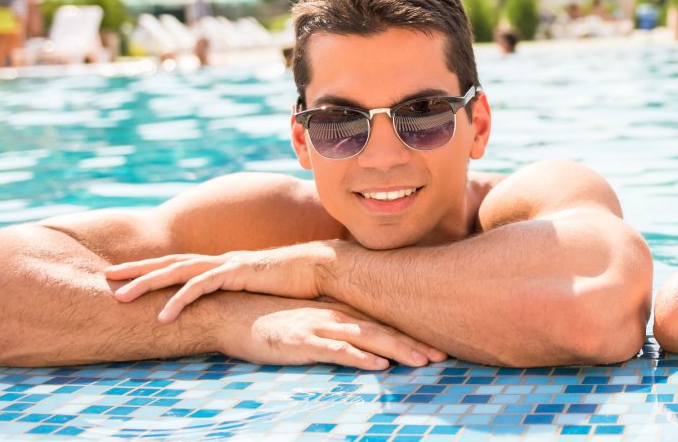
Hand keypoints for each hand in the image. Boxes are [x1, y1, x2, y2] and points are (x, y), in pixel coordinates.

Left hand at [108, 243, 331, 321]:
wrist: (323, 267)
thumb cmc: (297, 281)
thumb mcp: (260, 289)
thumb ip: (242, 293)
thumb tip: (230, 306)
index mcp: (223, 264)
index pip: (180, 264)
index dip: (151, 269)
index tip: (125, 276)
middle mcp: (220, 260)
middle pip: (169, 262)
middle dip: (136, 269)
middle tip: (106, 277)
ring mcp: (227, 264)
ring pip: (177, 272)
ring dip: (145, 284)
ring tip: (119, 298)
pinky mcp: (237, 272)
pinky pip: (200, 287)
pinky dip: (178, 301)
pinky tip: (162, 316)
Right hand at [218, 297, 445, 369]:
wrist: (234, 312)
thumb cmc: (273, 321)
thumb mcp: (310, 323)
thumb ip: (335, 331)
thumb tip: (362, 346)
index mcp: (341, 314)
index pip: (384, 325)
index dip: (412, 336)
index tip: (440, 348)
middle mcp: (336, 317)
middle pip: (384, 331)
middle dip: (415, 344)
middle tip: (443, 357)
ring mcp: (320, 327)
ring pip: (367, 339)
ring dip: (397, 350)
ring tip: (423, 361)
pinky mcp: (302, 341)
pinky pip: (336, 350)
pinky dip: (359, 358)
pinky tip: (378, 365)